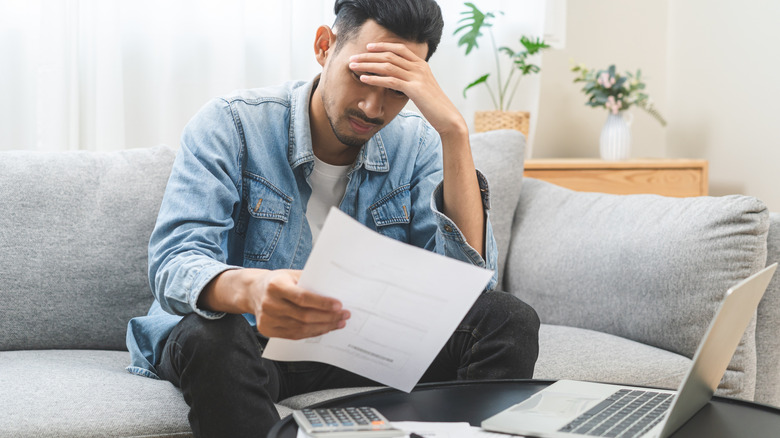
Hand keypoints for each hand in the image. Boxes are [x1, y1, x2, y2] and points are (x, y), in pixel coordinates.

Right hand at [249, 270, 349, 339]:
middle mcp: (269, 303)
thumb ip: (310, 281)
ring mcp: (267, 319)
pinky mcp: (267, 330)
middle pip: (304, 316)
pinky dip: (312, 333)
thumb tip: (335, 289)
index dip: (322, 303)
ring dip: (324, 327)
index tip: (339, 305)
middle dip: (328, 317)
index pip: (302, 297)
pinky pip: (294, 335)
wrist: (252, 291)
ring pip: (301, 328)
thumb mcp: (291, 274)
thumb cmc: (277, 281)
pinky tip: (324, 328)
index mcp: (276, 285)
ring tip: (338, 322)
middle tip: (345, 315)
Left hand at [349, 42, 466, 137]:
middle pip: (389, 55)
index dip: (382, 46)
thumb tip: (398, 79)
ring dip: (367, 65)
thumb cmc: (434, 105)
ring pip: (387, 66)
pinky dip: (375, 78)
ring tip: (353, 66)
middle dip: (369, 56)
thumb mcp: (423, 87)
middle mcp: (419, 67)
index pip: (399, 48)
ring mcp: (417, 77)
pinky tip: (363, 79)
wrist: (447, 117)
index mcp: (421, 65)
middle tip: (353, 58)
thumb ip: (412, 80)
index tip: (368, 47)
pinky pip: (390, 80)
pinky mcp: (414, 89)